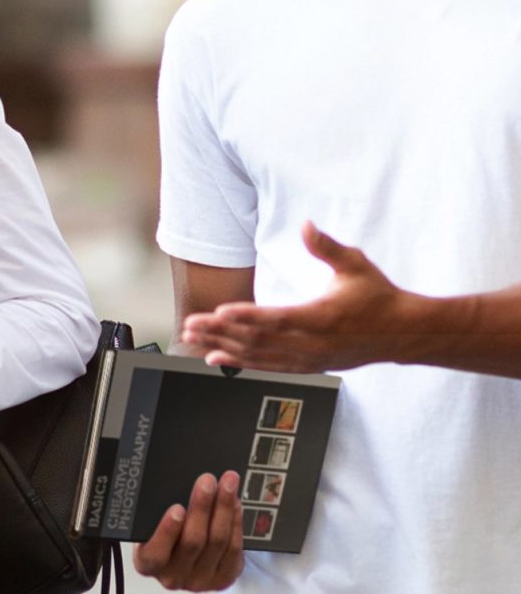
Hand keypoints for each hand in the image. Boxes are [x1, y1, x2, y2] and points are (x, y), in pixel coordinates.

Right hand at [133, 471, 244, 590]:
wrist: (187, 560)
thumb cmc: (165, 536)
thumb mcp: (152, 527)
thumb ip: (158, 514)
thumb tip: (182, 484)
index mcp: (148, 564)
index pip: (155, 553)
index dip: (167, 531)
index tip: (177, 508)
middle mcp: (173, 576)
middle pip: (192, 541)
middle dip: (202, 507)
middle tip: (207, 481)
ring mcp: (199, 580)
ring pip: (217, 541)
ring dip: (224, 508)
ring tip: (228, 483)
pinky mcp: (223, 578)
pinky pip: (233, 548)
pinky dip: (235, 521)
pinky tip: (235, 503)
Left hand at [181, 222, 419, 372]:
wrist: (402, 334)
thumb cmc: (378, 296)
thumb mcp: (356, 265)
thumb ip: (328, 247)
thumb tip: (307, 226)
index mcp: (322, 318)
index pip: (278, 319)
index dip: (247, 316)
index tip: (220, 311)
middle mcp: (312, 344)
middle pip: (258, 340)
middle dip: (221, 332)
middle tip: (191, 325)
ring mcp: (308, 359)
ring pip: (258, 356)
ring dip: (223, 347)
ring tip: (194, 339)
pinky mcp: (307, 367)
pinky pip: (267, 367)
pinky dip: (239, 363)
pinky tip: (215, 359)